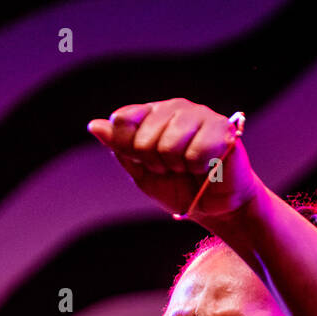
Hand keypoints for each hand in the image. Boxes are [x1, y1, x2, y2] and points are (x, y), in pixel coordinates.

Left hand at [86, 98, 264, 224]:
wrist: (215, 206)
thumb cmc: (180, 187)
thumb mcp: (142, 172)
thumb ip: (121, 148)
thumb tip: (94, 125)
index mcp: (152, 114)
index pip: (122, 120)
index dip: (131, 149)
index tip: (146, 162)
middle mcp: (174, 108)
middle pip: (144, 137)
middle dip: (156, 163)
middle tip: (173, 168)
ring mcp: (199, 114)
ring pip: (170, 145)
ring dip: (178, 166)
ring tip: (189, 167)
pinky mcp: (222, 128)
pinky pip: (196, 152)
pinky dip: (200, 168)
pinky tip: (207, 166)